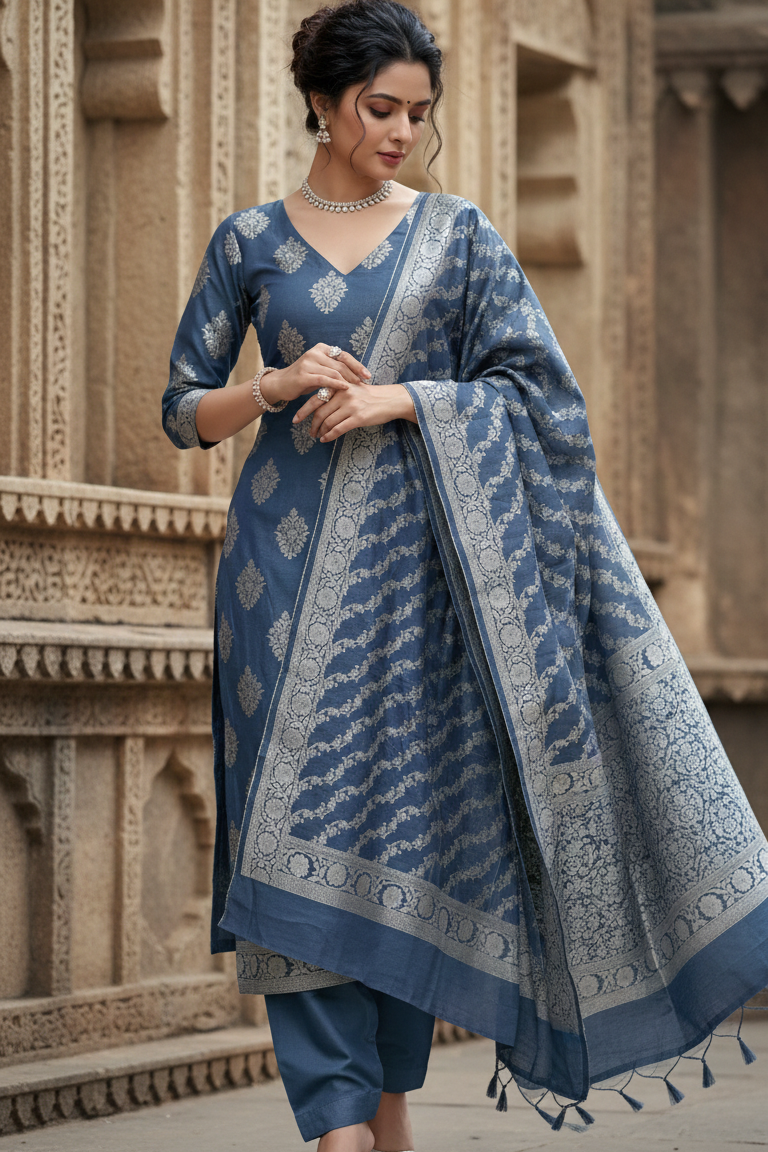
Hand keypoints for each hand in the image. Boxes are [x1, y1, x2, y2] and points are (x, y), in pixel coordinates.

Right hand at [260, 345, 369, 406]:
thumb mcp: (320, 370)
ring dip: (348, 381)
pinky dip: (337, 384)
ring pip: (334, 371)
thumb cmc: (304, 379)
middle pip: (341, 363)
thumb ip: (334, 369)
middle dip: (355, 374)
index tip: (368, 375)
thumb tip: (357, 375)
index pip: (343, 355)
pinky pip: (325, 379)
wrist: (281, 384)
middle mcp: (315, 352)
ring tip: (356, 388)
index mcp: (321, 348)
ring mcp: (308, 363)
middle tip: (365, 383)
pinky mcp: (304, 375)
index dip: (357, 365)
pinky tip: (345, 389)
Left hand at [293, 382, 416, 441]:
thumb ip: (336, 394)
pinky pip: (338, 429)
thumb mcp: (352, 389)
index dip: (304, 410)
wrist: (390, 400)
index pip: (316, 398)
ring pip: (328, 421)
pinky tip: (325, 439)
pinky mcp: (358, 418)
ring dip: (320, 431)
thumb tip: (320, 406)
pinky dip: (329, 435)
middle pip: (320, 412)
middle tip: (308, 432)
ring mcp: (351, 406)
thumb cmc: (370, 396)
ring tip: (317, 436)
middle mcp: (343, 394)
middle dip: (311, 424)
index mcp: (339, 386)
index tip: (296, 419)